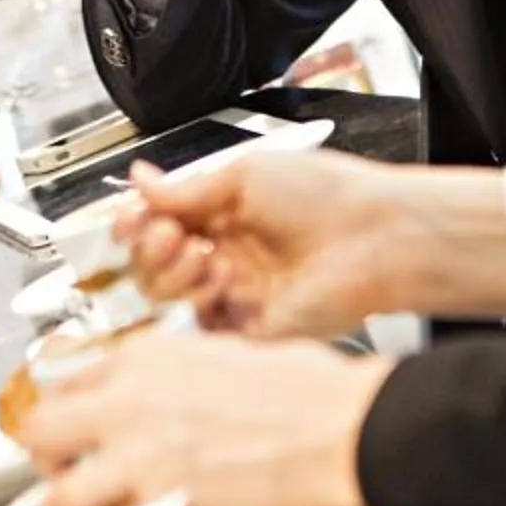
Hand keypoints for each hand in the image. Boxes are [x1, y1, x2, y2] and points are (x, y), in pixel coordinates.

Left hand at [5, 332, 389, 505]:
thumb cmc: (298, 388)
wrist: (337, 427)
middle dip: (43, 451)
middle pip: (44, 430)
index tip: (62, 419)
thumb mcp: (220, 353)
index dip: (63, 403)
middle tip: (52, 466)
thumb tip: (141, 391)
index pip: (69, 378)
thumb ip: (168, 372)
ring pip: (57, 495)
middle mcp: (129, 405)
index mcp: (145, 357)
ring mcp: (141, 463)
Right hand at [116, 151, 505, 336]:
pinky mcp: (250, 329)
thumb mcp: (246, 176)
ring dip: (174, 273)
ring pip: (171, 298)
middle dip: (152, 249)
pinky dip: (198, 306)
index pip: (161, 224)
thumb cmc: (326, 196)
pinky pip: (202, 329)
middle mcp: (227, 255)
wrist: (374, 237)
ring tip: (202, 256)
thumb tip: (141, 181)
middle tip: (169, 235)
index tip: (131, 220)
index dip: (139, 224)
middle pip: (156, 265)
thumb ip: (188, 189)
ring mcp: (237, 293)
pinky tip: (219, 283)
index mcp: (225, 214)